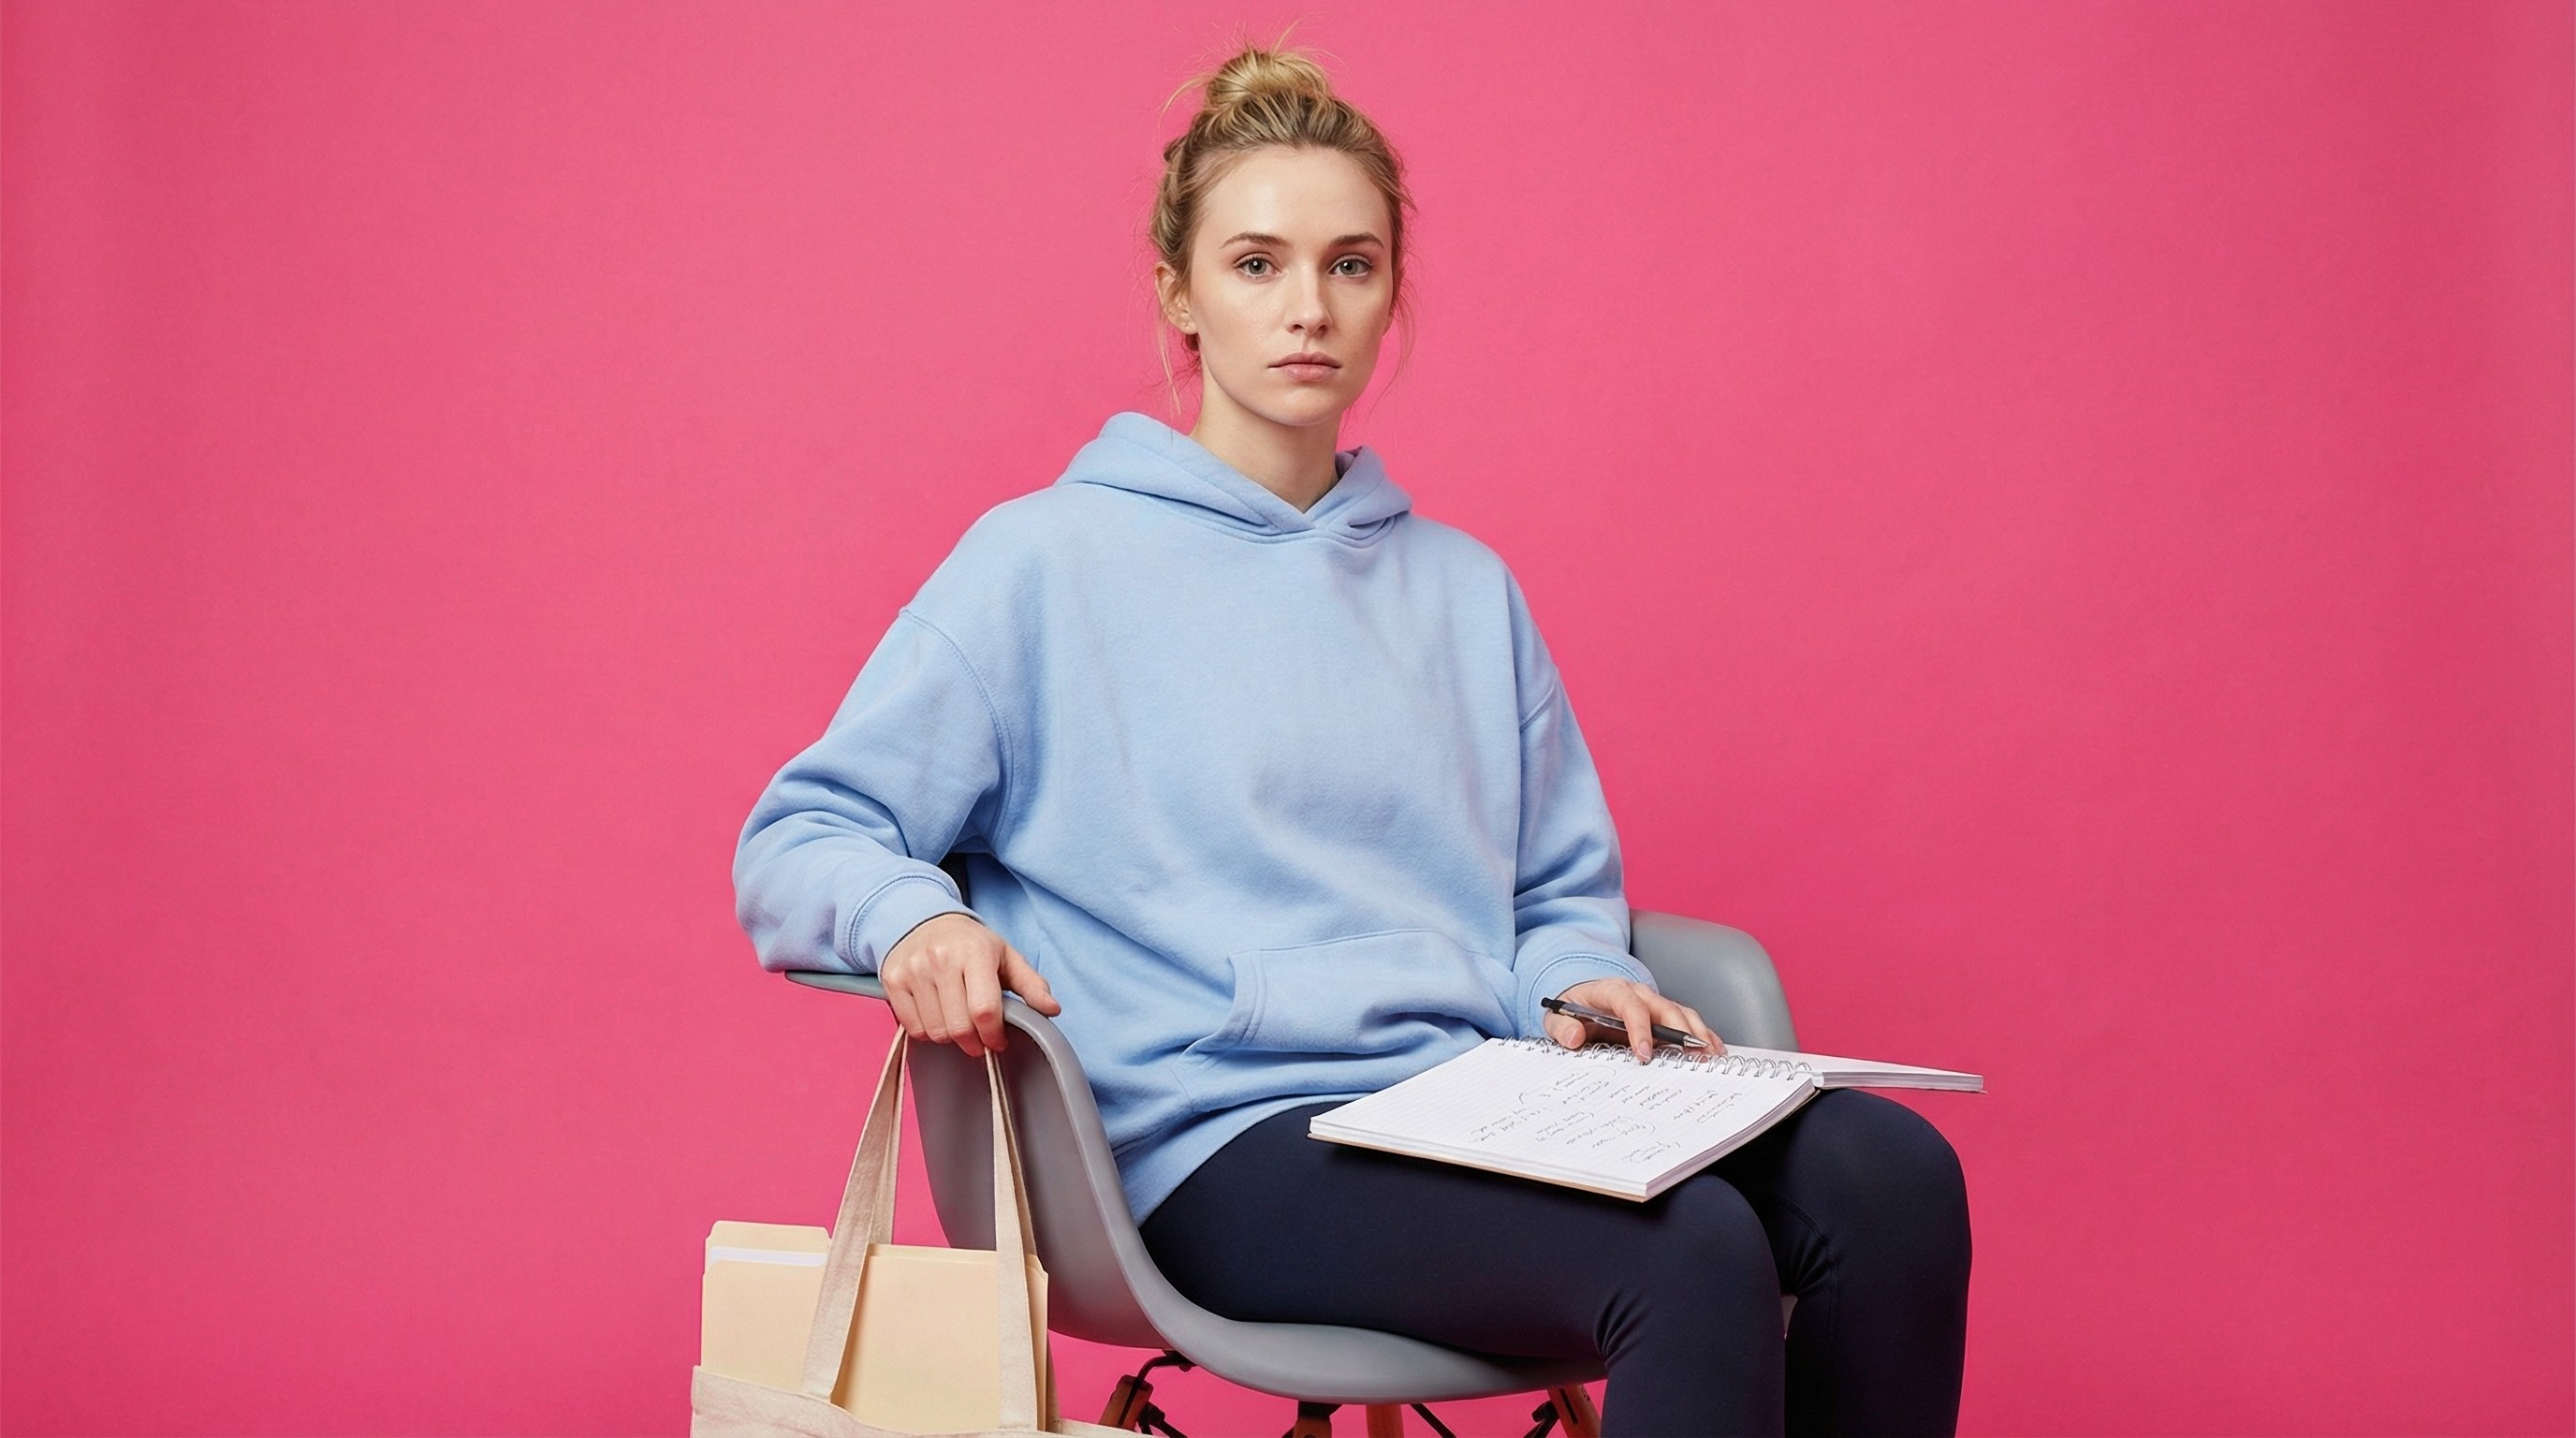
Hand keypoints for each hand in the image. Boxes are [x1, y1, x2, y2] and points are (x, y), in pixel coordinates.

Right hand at [880, 912, 1061, 1058]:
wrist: (922, 921)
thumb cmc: (970, 945)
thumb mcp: (1006, 957)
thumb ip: (1032, 985)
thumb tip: (1052, 1009)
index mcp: (975, 952)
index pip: (984, 1010)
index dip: (994, 1035)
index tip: (998, 1041)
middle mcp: (941, 958)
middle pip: (959, 1027)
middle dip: (973, 1042)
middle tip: (979, 1038)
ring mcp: (913, 969)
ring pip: (935, 1031)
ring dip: (950, 1037)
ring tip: (957, 1022)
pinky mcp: (893, 980)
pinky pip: (912, 1028)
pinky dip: (927, 1031)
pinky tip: (937, 1016)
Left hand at [1543, 977, 1723, 1061]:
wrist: (1579, 998)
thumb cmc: (1572, 1010)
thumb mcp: (1557, 1018)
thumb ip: (1562, 1028)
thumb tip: (1574, 1036)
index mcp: (1611, 991)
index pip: (1629, 1006)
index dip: (1639, 1029)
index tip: (1643, 1054)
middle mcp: (1638, 993)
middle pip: (1665, 1008)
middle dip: (1680, 1031)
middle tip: (1692, 1057)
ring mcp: (1654, 1002)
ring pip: (1681, 1012)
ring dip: (1698, 1032)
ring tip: (1711, 1055)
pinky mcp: (1663, 1014)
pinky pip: (1687, 1020)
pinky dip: (1702, 1033)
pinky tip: (1714, 1049)